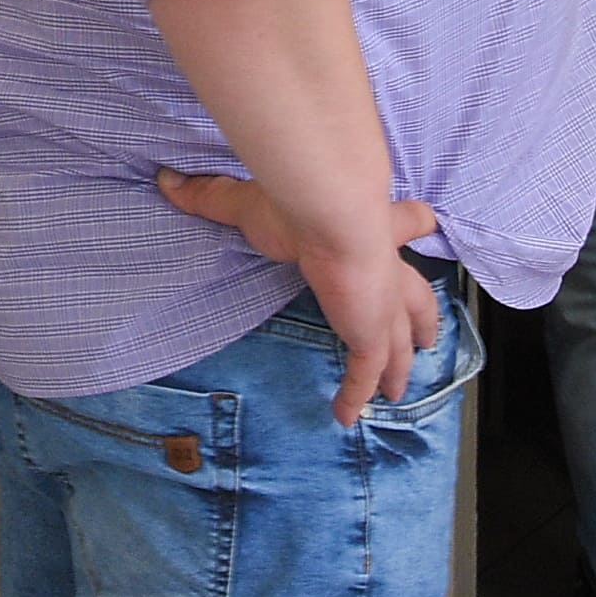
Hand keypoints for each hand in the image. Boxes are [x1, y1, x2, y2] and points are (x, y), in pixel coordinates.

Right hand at [155, 171, 443, 425]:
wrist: (333, 215)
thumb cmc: (298, 202)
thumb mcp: (247, 201)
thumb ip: (209, 196)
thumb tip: (167, 180)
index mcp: (370, 229)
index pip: (401, 222)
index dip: (410, 222)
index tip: (425, 220)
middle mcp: (387, 268)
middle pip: (416, 296)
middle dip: (423, 317)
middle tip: (429, 335)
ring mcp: (382, 307)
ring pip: (402, 342)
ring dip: (404, 364)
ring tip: (400, 387)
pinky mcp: (371, 336)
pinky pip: (365, 373)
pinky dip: (357, 394)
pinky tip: (347, 416)